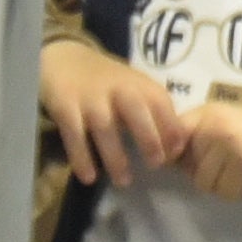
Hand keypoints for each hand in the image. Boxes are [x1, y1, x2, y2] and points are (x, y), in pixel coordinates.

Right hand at [38, 40, 187, 189]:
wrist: (64, 60)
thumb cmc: (108, 81)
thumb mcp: (133, 86)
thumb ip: (152, 110)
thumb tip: (177, 144)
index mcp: (138, 83)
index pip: (159, 102)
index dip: (171, 125)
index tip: (177, 151)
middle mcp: (116, 88)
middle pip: (135, 111)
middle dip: (148, 137)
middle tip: (155, 165)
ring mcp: (90, 97)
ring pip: (105, 127)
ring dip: (116, 156)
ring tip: (124, 181)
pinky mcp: (65, 106)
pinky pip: (74, 135)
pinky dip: (82, 157)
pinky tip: (89, 177)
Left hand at [179, 102, 241, 201]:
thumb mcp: (219, 122)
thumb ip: (192, 135)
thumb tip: (164, 160)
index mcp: (207, 113)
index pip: (175, 135)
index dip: (170, 155)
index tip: (173, 162)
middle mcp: (216, 126)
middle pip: (191, 170)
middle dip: (205, 174)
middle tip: (225, 164)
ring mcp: (231, 144)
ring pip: (207, 184)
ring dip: (222, 184)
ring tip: (238, 169)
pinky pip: (227, 192)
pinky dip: (237, 190)